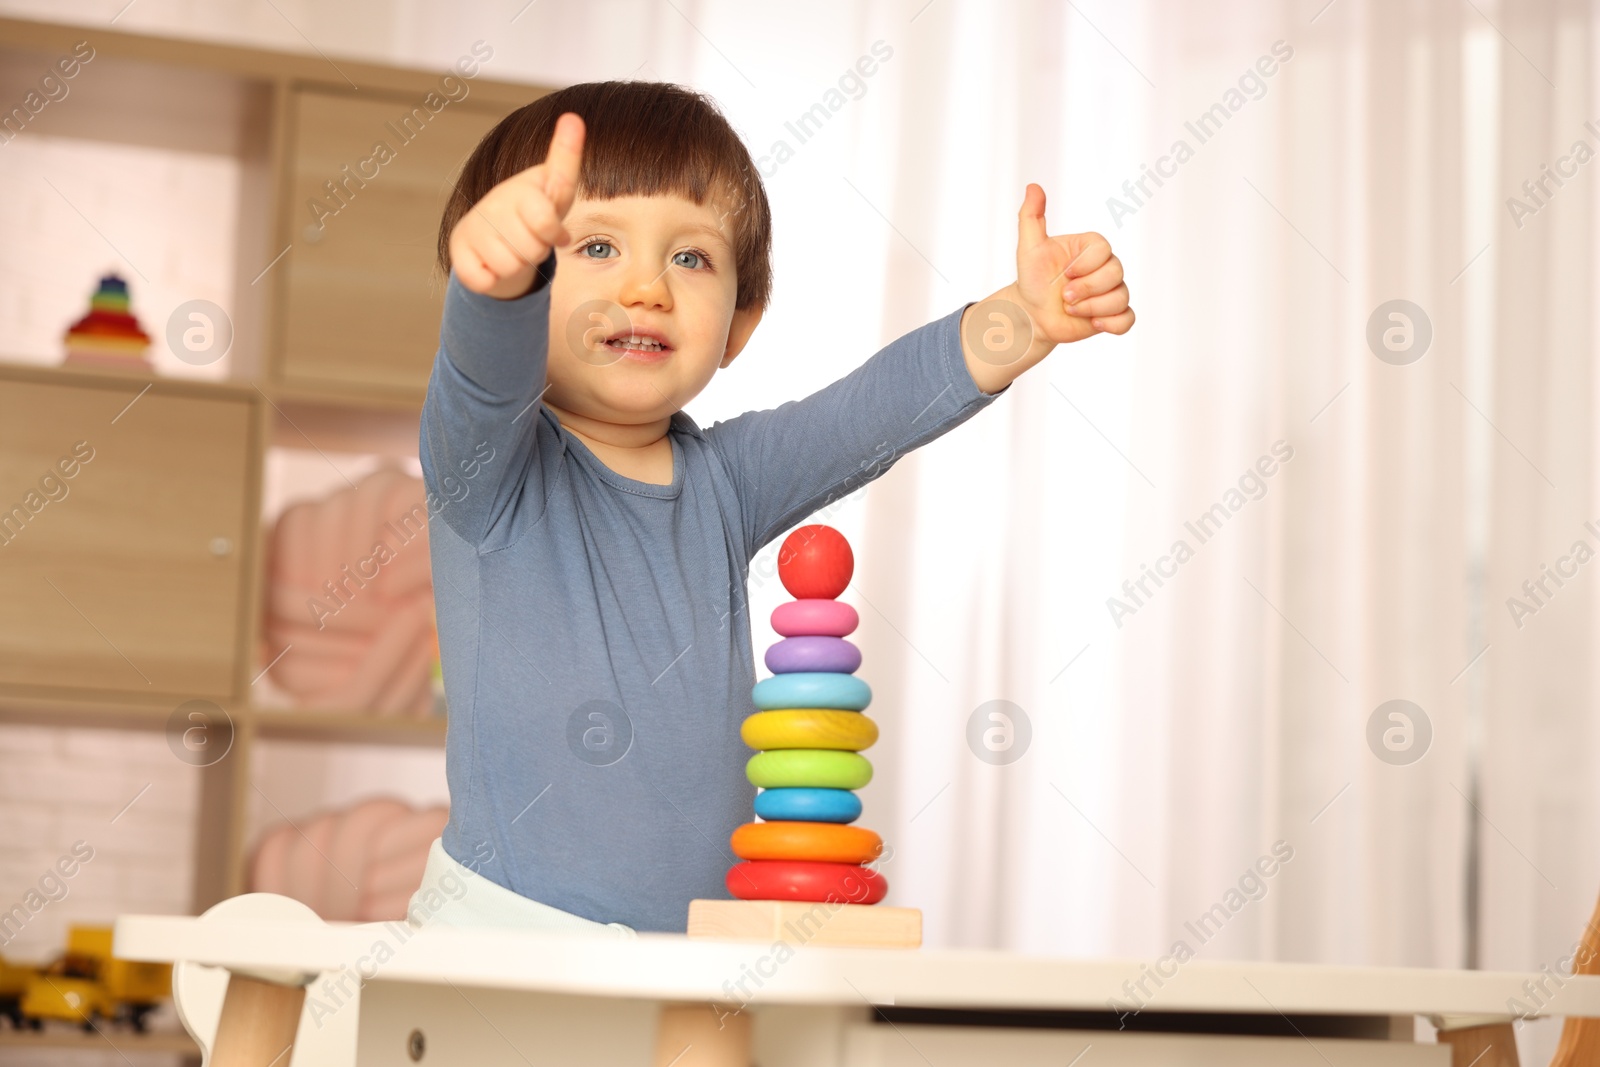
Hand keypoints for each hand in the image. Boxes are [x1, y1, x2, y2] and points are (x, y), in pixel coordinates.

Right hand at [448, 112, 585, 298]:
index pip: (544, 222)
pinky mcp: (457, 251)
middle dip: (536, 252)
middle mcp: (491, 203)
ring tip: (513, 249)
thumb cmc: (534, 212)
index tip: (551, 228)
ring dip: (516, 266)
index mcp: (519, 188)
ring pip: (508, 267)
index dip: (552, 233)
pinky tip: (490, 262)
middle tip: (529, 239)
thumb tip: (572, 117)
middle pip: (530, 250)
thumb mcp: (557, 188)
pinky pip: (482, 280)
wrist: (497, 236)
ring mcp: (472, 226)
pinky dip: (491, 279)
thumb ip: (565, 157)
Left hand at [1014, 183, 1132, 343]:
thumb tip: (1033, 186)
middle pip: (1116, 274)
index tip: (1065, 273)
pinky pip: (1128, 320)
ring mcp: (1110, 292)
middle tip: (1064, 297)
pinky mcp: (1112, 316)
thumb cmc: (1032, 279)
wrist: (1031, 314)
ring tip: (1072, 310)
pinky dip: (1112, 324)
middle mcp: (1105, 267)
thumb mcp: (1029, 248)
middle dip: (1086, 289)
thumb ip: (1031, 217)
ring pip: (1121, 298)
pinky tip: (1092, 324)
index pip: (1104, 249)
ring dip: (1092, 308)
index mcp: (1091, 248)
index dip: (1085, 265)